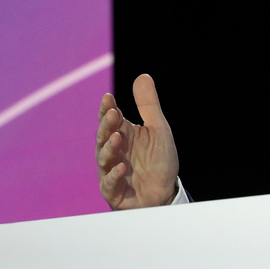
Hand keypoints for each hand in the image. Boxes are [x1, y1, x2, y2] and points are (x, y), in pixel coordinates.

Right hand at [96, 73, 178, 208]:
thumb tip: (143, 76)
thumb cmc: (159, 161)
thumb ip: (148, 105)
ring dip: (110, 148)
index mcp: (123, 134)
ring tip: (118, 138)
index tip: (108, 98)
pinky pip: (110, 183)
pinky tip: (121, 168)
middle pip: (104, 136)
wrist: (166, 193)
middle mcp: (113, 151)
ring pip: (104, 158)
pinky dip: (114, 175)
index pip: (110, 118)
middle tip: (113, 114)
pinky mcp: (113, 191)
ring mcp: (111, 171)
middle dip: (107, 125)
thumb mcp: (158, 130)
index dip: (107, 108)